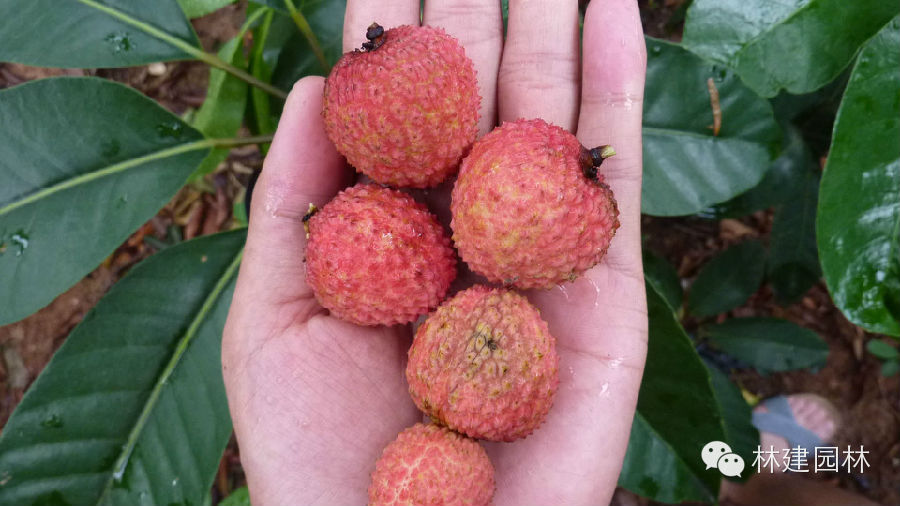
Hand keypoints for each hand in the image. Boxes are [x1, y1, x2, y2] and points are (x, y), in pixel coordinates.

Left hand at [222, 1, 646, 503]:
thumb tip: (315, 82)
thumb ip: (294, 199)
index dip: (395, 29)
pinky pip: (618, 170)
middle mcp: (467, 223)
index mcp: (389, 226)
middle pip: (478, 92)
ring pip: (553, 112)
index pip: (395, 106)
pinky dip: (620, 86)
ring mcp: (540, 247)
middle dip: (478, 6)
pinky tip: (616, 8)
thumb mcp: (273, 314)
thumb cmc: (320, 450)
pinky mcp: (604, 285)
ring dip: (554, 21)